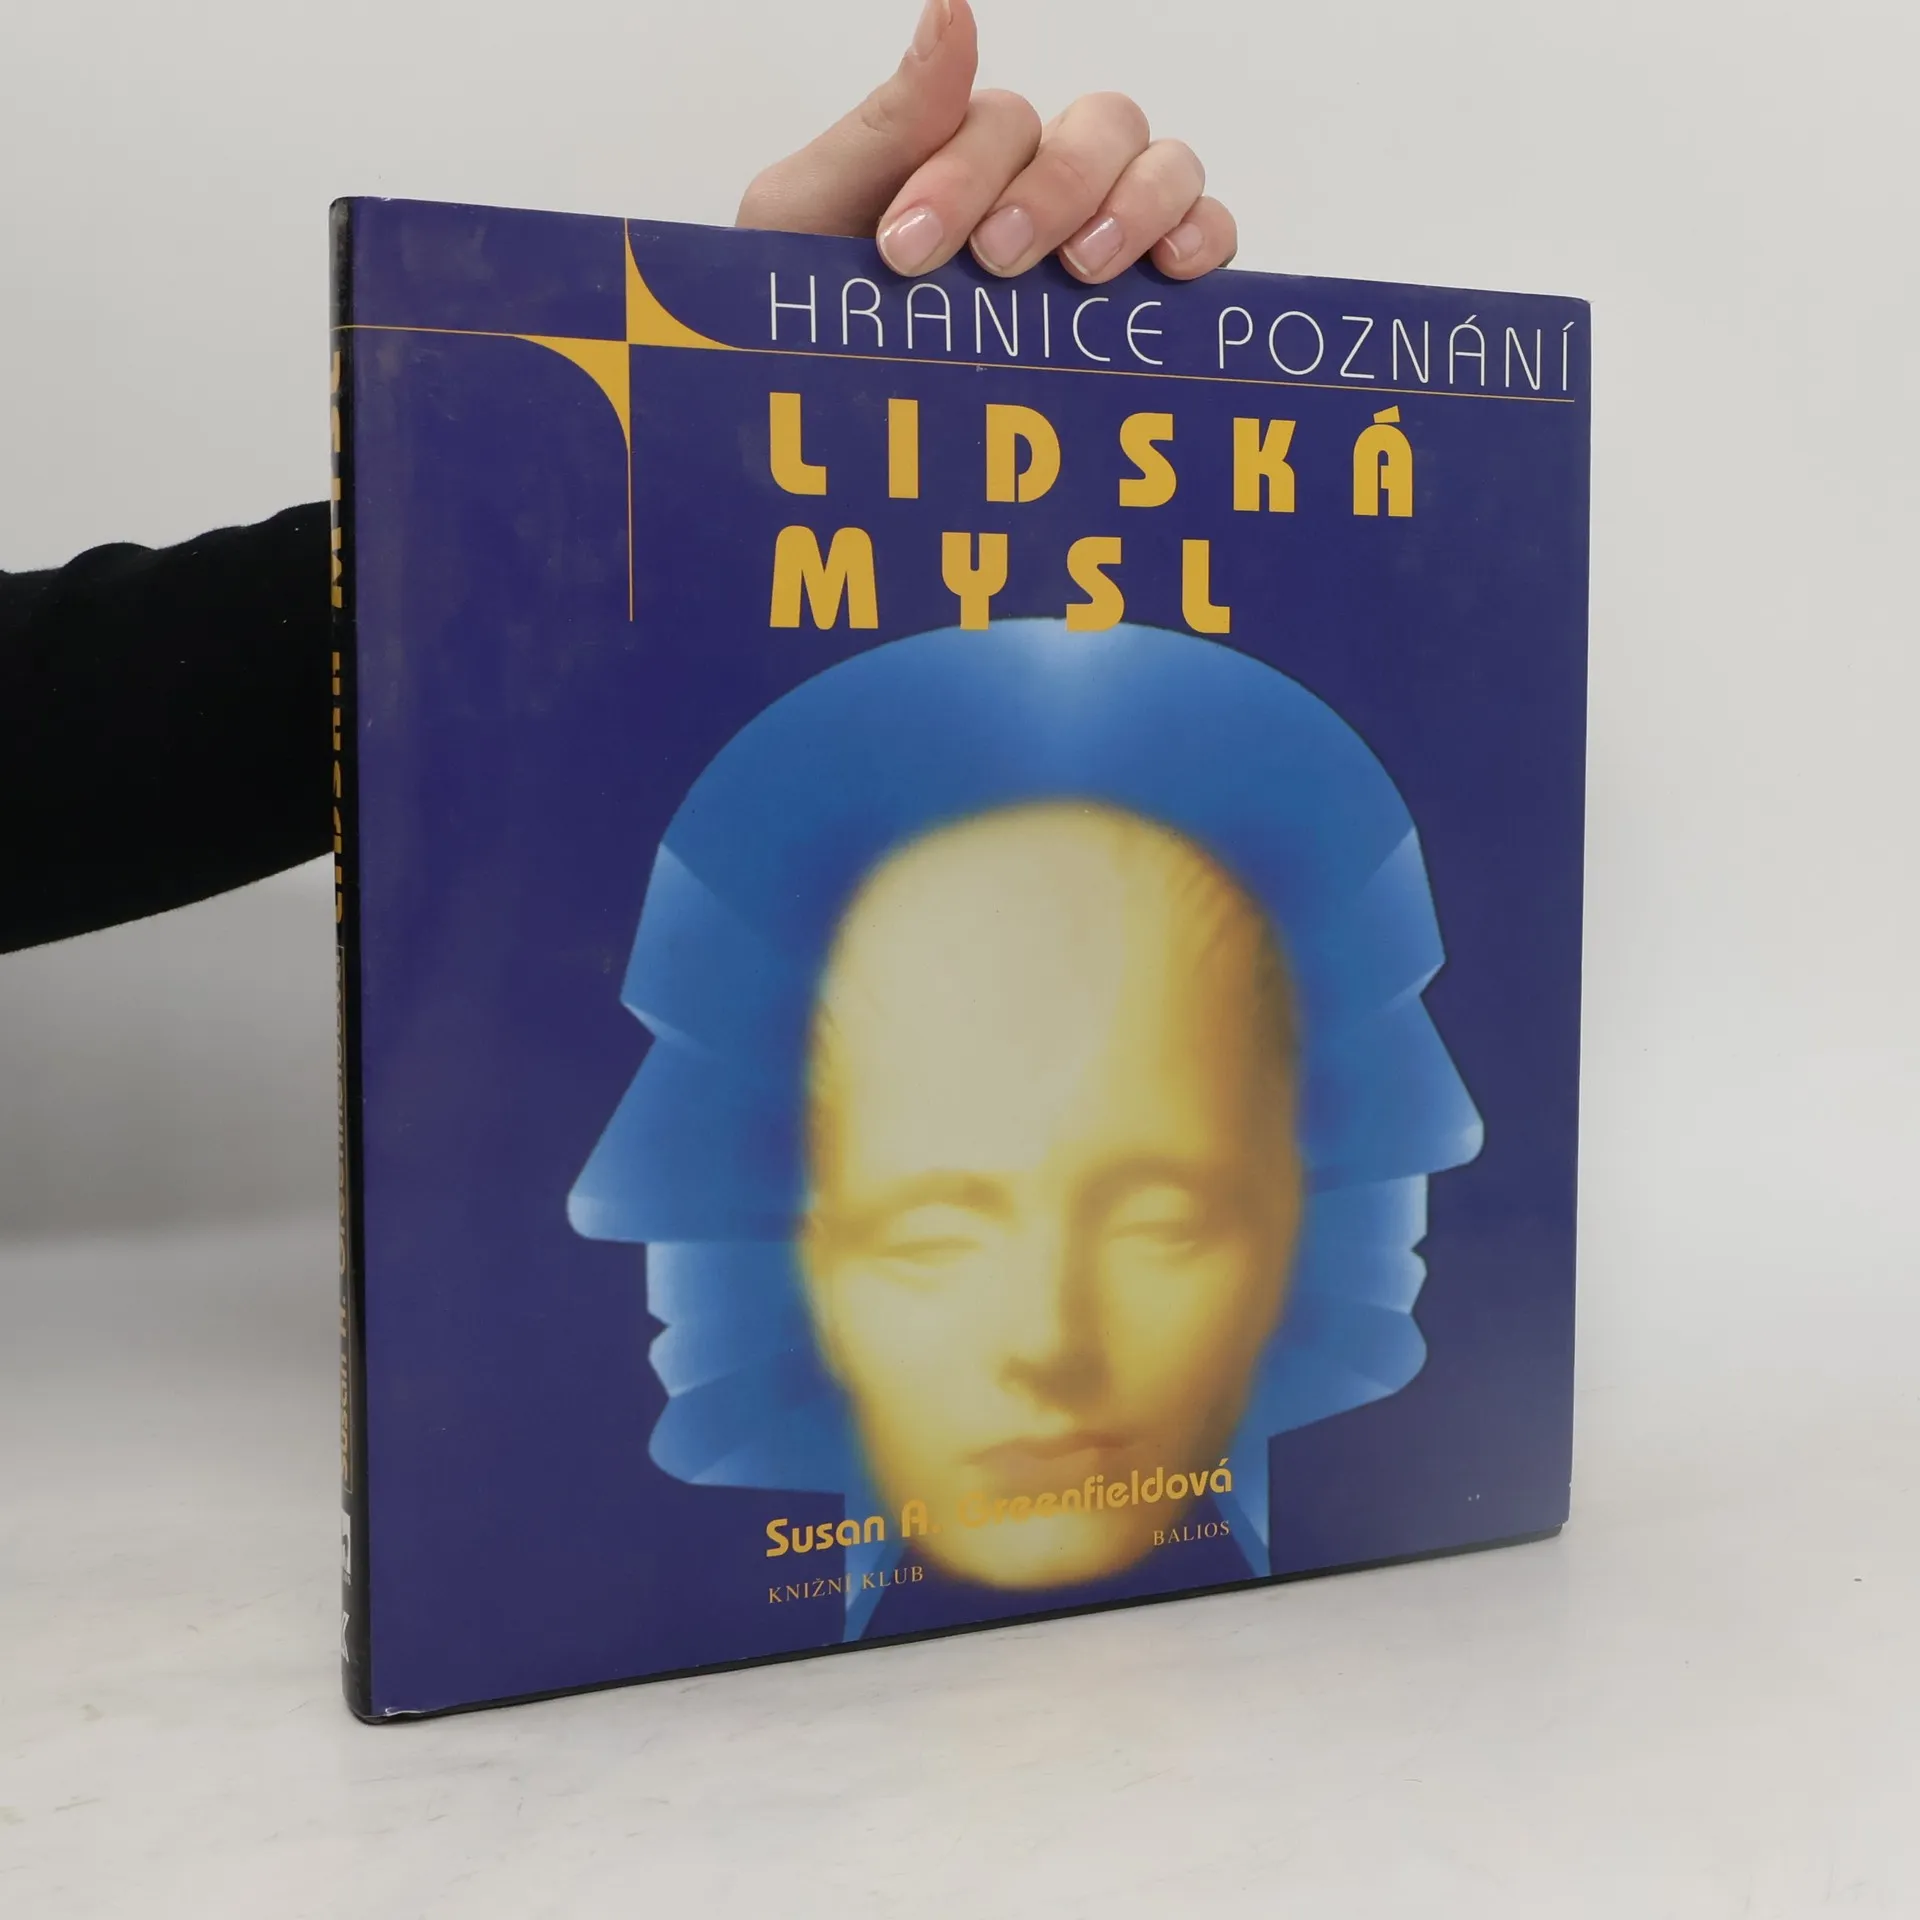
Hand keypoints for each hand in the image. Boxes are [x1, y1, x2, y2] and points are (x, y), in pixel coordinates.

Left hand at [736, 0, 1236, 284]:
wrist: (826, 411)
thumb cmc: (818, 312)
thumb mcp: (812, 211)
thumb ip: (886, 122)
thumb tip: (952, 8)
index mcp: (968, 151)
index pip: (1000, 122)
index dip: (958, 177)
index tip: (905, 248)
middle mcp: (1047, 179)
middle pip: (1099, 128)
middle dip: (1052, 189)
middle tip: (997, 261)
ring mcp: (1106, 230)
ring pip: (1163, 167)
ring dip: (1134, 208)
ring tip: (1085, 270)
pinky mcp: (1150, 293)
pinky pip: (1208, 233)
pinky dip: (1202, 237)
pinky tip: (1170, 271)